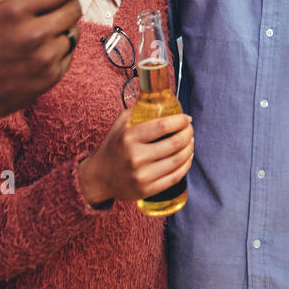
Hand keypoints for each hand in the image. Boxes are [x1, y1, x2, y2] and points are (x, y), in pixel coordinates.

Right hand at [0, 0, 81, 121]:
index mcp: (14, 12)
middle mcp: (34, 36)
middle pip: (72, 10)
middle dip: (70, 2)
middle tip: (62, 2)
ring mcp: (44, 59)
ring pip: (73, 32)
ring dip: (67, 26)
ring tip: (55, 24)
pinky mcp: (49, 79)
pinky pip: (68, 55)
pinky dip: (62, 48)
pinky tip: (49, 45)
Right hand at [77, 111, 193, 205]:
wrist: (98, 178)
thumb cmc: (113, 146)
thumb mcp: (120, 124)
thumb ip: (139, 110)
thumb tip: (162, 98)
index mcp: (129, 137)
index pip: (162, 126)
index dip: (180, 121)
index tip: (186, 118)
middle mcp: (135, 157)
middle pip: (175, 143)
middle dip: (188, 133)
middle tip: (189, 129)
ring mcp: (142, 175)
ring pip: (178, 160)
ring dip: (189, 148)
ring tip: (190, 142)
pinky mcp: (147, 190)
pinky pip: (175, 177)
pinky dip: (186, 165)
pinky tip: (187, 157)